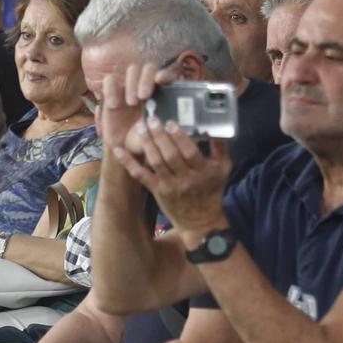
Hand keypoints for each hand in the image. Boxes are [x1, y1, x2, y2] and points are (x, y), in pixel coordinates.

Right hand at [98, 60, 174, 153]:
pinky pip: (110, 80)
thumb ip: (162, 131)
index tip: (161, 81)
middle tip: (144, 96)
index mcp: (161, 93)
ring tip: (131, 102)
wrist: (122, 146)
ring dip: (132, 83)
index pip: (166, 75)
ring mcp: (129, 86)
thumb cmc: (142, 140)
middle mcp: (146, 86)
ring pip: (132, 70)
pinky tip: (114, 105)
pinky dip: (111, 90)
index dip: (165, 74)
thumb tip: (168, 123)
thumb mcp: (155, 138)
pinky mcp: (112, 91)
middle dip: (146, 79)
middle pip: (149, 68)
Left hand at [116, 115, 231, 239]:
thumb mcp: (223, 169)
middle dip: (160, 137)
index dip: (179, 137)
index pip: (190, 153)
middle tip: (152, 120)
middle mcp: (186, 180)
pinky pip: (141, 176)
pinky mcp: (157, 191)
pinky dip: (128, 163)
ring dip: (147, 144)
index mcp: (204, 172)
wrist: (201, 222)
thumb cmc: (212, 190)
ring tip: (141, 127)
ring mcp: (169, 186)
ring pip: (156, 163)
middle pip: (170, 156)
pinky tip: (119, 150)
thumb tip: (216, 124)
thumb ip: (220, 147)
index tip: (170, 123)